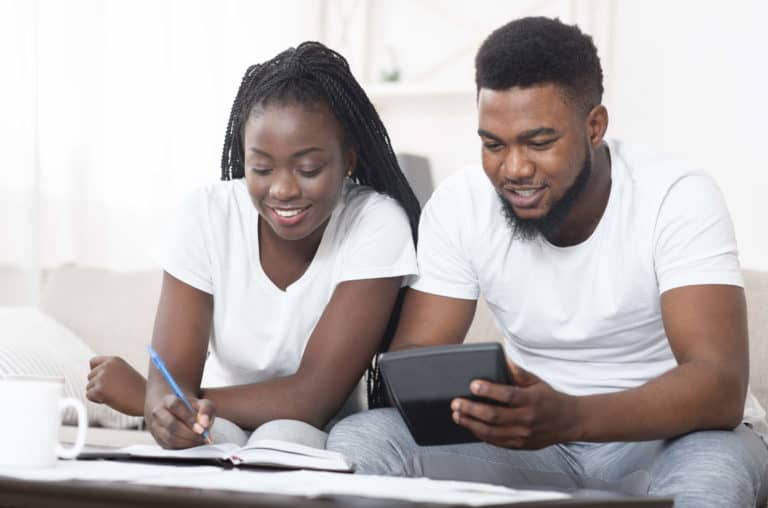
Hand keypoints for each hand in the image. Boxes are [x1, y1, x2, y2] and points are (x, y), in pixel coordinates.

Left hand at [86, 356, 145, 415]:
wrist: (145, 400)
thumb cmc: (137, 389)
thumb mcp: (124, 372)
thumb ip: (110, 371)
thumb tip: (94, 376)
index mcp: (114, 360)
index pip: (93, 362)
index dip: (96, 372)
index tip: (104, 379)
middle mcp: (107, 366)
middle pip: (90, 376)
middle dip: (98, 384)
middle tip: (114, 390)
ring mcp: (102, 377)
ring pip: (89, 387)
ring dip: (98, 393)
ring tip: (115, 395)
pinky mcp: (99, 389)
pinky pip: (89, 396)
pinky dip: (97, 400)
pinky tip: (111, 400)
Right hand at [147, 394, 214, 448]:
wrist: (181, 416)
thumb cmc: (192, 410)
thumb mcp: (203, 404)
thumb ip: (206, 410)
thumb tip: (204, 424)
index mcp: (168, 400)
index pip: (175, 406)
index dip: (188, 416)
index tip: (200, 426)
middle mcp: (159, 413)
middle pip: (171, 424)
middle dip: (189, 432)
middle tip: (202, 435)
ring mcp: (156, 428)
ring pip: (170, 437)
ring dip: (187, 441)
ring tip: (199, 439)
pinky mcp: (159, 440)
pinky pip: (170, 446)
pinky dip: (184, 447)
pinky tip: (193, 443)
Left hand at [450, 360, 580, 448]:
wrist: (569, 422)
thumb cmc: (550, 399)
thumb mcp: (538, 382)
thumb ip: (519, 373)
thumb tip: (502, 360)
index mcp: (533, 400)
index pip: (508, 395)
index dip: (489, 390)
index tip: (473, 385)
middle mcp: (527, 419)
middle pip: (495, 416)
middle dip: (472, 409)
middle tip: (456, 402)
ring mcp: (523, 435)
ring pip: (492, 432)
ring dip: (471, 423)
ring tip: (457, 415)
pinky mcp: (520, 445)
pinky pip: (496, 442)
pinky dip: (480, 434)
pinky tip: (470, 426)